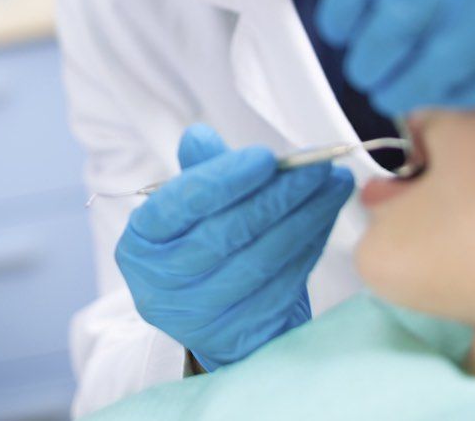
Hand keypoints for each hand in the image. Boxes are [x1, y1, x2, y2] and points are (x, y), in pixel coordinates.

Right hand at [114, 124, 353, 371]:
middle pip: (225, 233)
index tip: (266, 157)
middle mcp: (160, 286)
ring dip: (305, 218)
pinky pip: (284, 284)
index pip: (180, 205)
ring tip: (334, 184)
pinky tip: (325, 217)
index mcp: (140, 244)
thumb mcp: (192, 209)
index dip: (224, 179)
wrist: (217, 317)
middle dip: (277, 195)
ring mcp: (199, 318)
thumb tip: (199, 137)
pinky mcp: (239, 336)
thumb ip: (200, 172)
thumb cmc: (203, 245)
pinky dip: (309, 246)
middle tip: (316, 166)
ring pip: (261, 260)